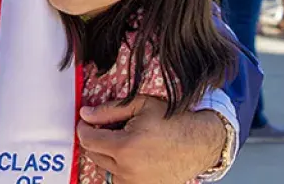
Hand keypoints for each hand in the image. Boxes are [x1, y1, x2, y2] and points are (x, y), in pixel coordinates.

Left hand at [77, 95, 225, 183]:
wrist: (200, 142)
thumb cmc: (172, 121)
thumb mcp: (139, 106)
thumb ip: (108, 110)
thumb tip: (85, 113)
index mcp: (125, 147)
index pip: (88, 140)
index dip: (84, 128)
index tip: (86, 122)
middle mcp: (128, 170)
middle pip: (94, 155)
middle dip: (95, 140)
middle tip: (107, 128)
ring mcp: (135, 183)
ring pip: (104, 168)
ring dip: (106, 155)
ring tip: (123, 141)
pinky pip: (119, 179)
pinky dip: (119, 167)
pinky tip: (132, 154)